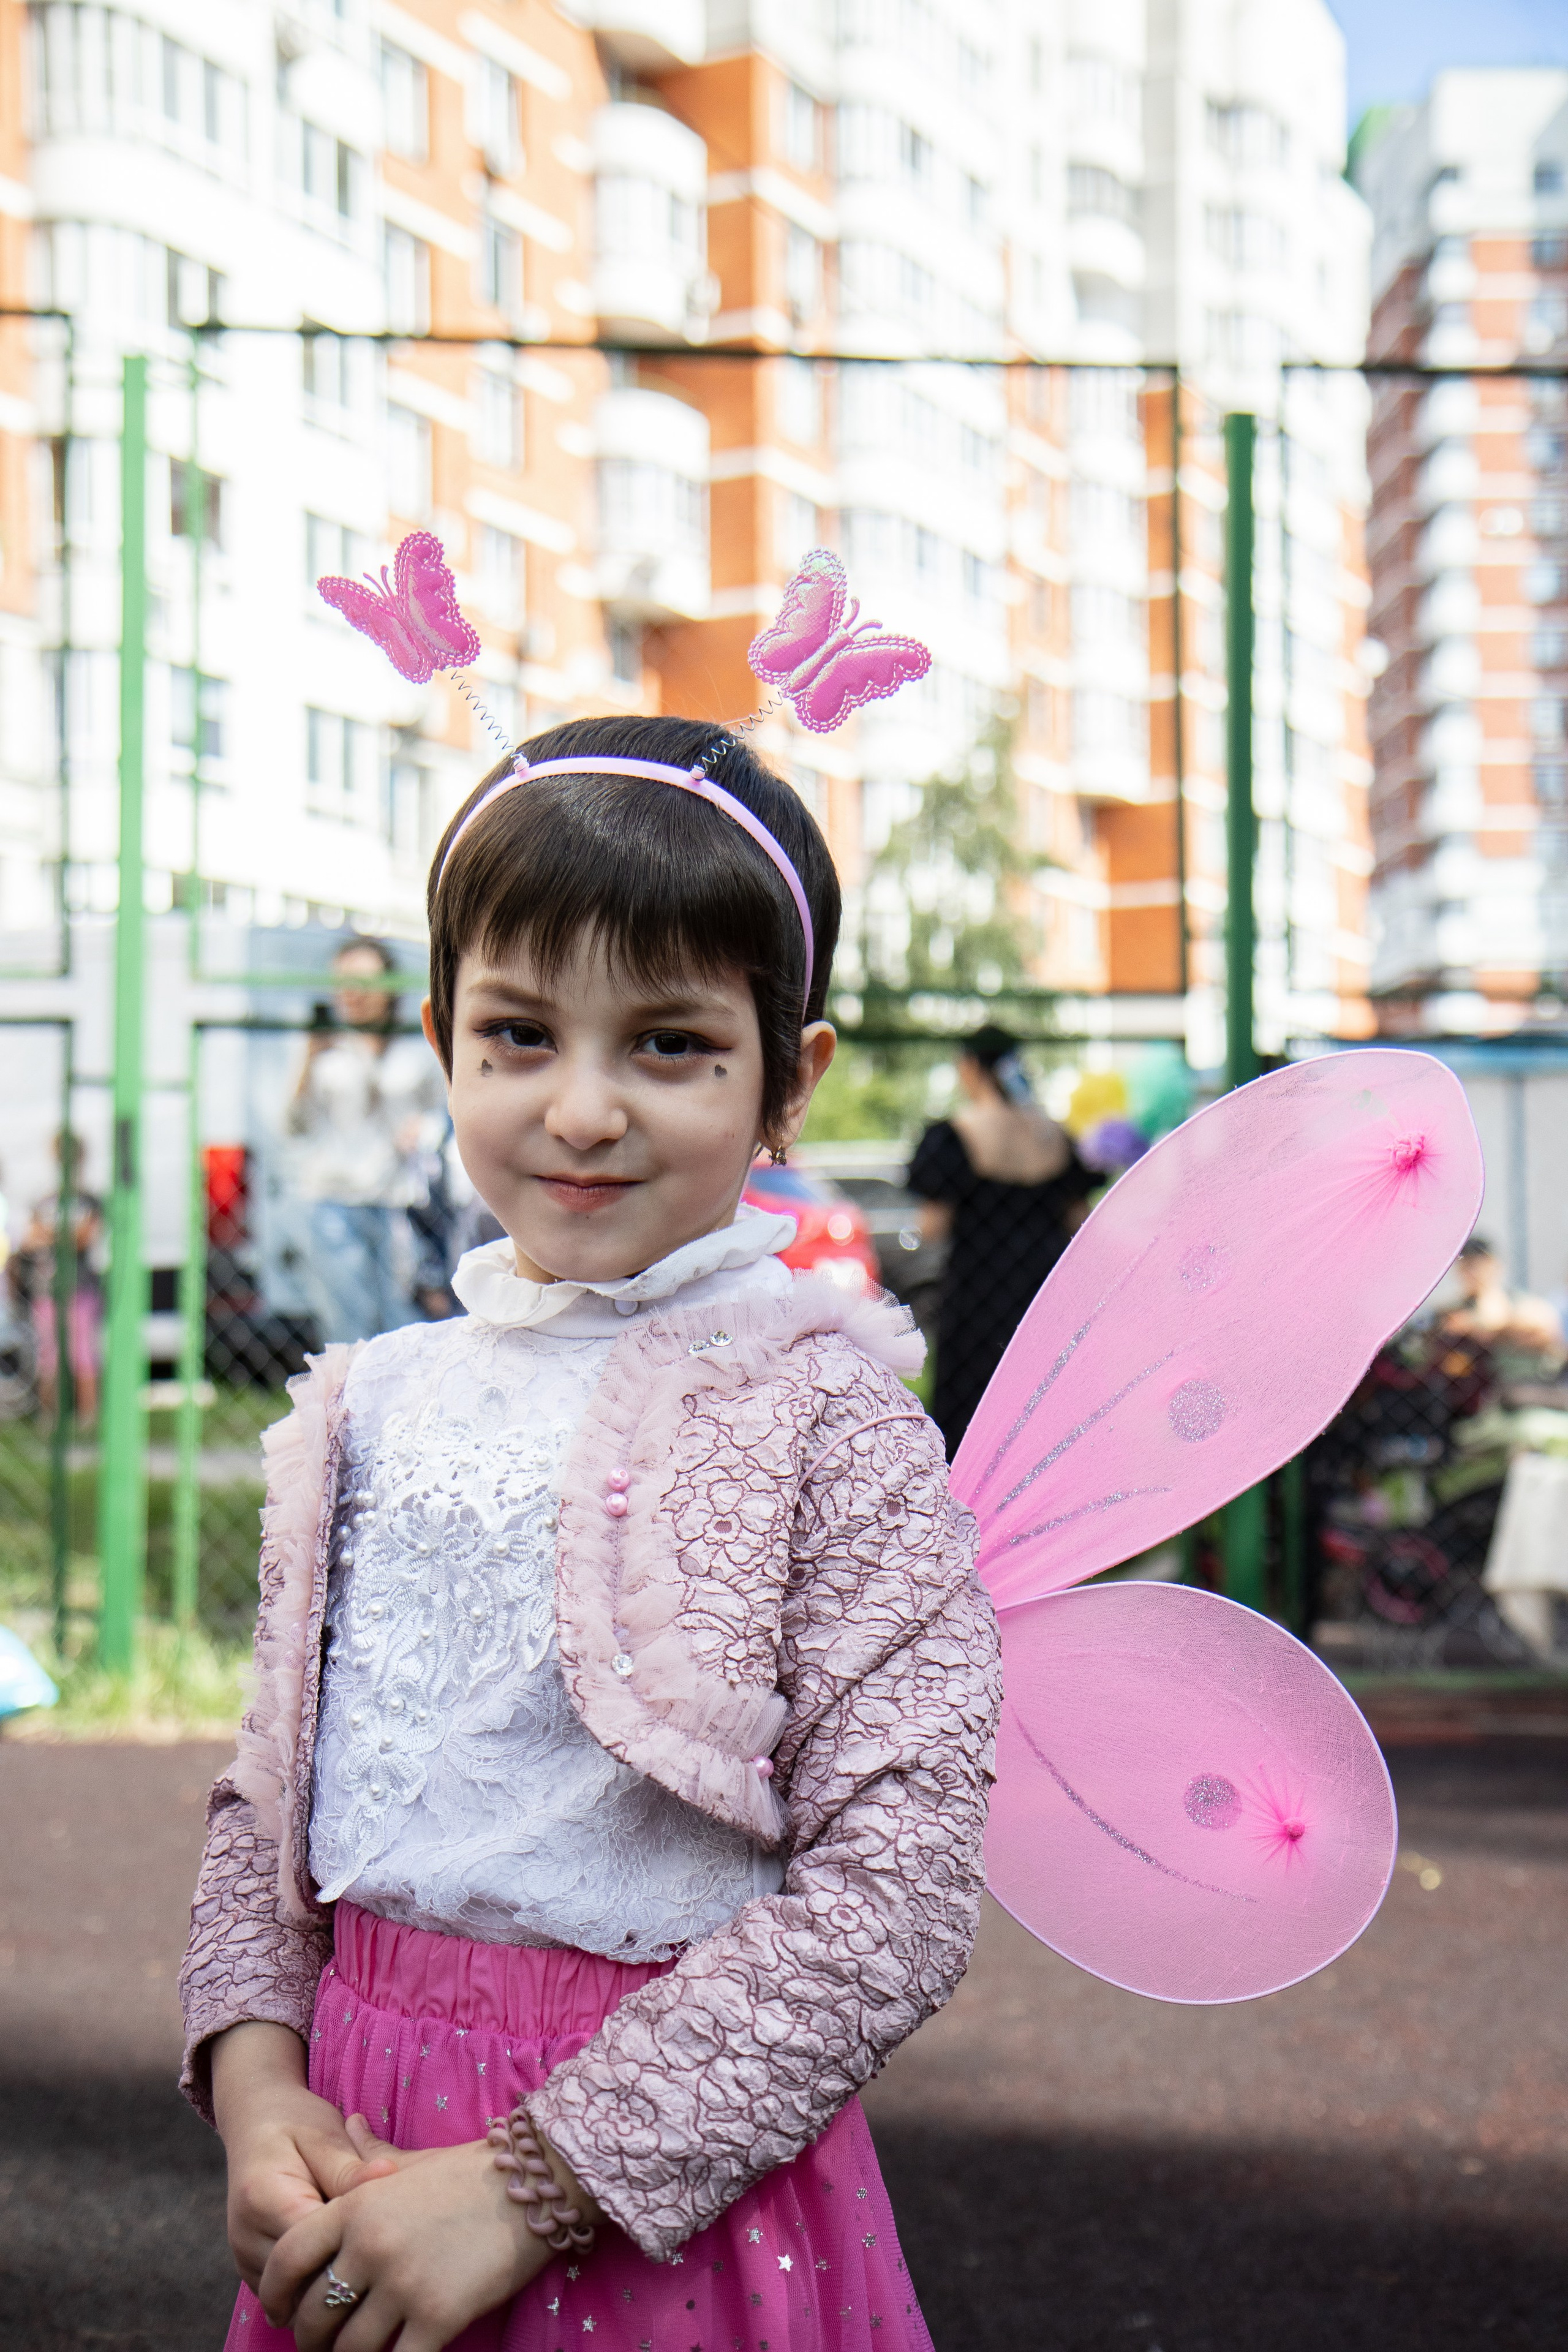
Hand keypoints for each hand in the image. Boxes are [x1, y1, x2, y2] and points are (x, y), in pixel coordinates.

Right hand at [211, 2022, 398, 2291]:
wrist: (254, 2122)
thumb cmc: (294, 2122)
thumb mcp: (324, 2134)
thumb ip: (351, 2168)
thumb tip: (390, 2180)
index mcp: (263, 2200)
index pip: (316, 2245)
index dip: (357, 2241)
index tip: (390, 2225)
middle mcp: (246, 2239)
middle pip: (307, 2278)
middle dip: (348, 2267)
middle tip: (386, 2243)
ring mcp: (245, 2261)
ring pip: (299, 2295)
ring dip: (333, 2279)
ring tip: (365, 2248)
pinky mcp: (253, 2272)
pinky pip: (292, 2295)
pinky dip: (318, 2281)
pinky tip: (343, 2256)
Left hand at [258, 2136, 557, 2351]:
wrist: (535, 2185)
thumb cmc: (469, 2174)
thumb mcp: (411, 2160)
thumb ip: (369, 2155)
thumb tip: (346, 2123)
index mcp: (357, 2206)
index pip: (287, 2258)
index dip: (273, 2293)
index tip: (279, 2311)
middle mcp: (371, 2246)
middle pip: (315, 2314)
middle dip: (311, 2338)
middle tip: (320, 2344)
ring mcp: (404, 2283)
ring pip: (350, 2349)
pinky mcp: (439, 2317)